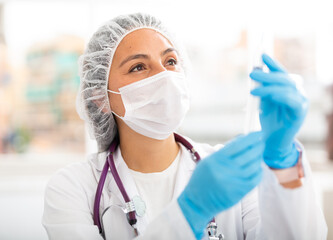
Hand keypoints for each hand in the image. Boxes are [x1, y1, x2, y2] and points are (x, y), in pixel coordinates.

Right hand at [177, 131, 263, 238]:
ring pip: (254, 166)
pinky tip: (258, 168)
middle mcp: (225, 170)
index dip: (251, 138)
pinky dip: (258, 172)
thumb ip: (223, 152)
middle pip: (248, 154)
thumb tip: (241, 140)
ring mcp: (233, 181)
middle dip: (258, 146)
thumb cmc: (202, 179)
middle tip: (262, 142)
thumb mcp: (208, 161)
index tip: (258, 133)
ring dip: (258, 158)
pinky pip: (254, 179)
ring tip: (259, 154)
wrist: (197, 202)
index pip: (238, 145)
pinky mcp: (239, 192)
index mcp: (216, 160)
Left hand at [249, 54, 307, 168]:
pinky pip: (292, 102)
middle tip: (251, 74)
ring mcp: (300, 102)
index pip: (281, 73)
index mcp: (288, 88)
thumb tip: (255, 71)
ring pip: (287, 89)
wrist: (272, 140)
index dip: (272, 64)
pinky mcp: (300, 113)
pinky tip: (270, 96)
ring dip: (269, 87)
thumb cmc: (269, 119)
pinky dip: (281, 97)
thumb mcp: (263, 100)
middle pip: (283, 79)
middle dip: (267, 75)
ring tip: (253, 91)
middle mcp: (296, 92)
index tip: (261, 55)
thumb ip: (262, 87)